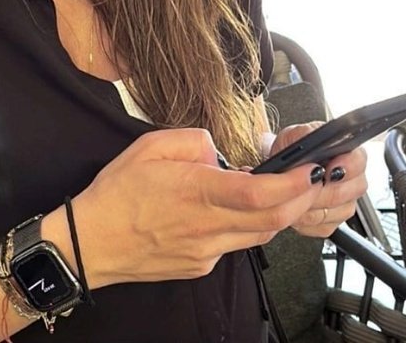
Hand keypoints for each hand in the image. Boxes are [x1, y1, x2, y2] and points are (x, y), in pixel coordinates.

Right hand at [70, 127, 330, 287]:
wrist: (90, 244)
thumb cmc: (117, 191)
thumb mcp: (150, 144)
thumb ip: (193, 140)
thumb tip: (218, 151)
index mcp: (196, 192)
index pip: (259, 193)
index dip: (294, 184)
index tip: (313, 168)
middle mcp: (207, 227)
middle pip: (272, 219)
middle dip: (303, 198)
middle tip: (315, 177)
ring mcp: (207, 252)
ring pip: (260, 234)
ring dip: (280, 212)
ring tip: (286, 188)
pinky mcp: (201, 266)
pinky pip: (236, 244)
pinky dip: (247, 224)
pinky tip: (236, 208)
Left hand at [265, 123, 368, 237]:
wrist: (276, 172)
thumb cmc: (288, 152)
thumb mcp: (293, 136)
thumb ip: (307, 134)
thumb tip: (316, 139)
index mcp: (347, 153)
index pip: (360, 160)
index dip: (347, 166)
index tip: (329, 169)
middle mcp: (351, 179)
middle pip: (351, 190)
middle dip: (325, 188)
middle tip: (307, 184)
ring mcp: (344, 203)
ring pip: (336, 211)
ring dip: (313, 204)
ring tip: (297, 195)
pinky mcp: (332, 222)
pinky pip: (324, 226)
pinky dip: (307, 219)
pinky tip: (297, 207)